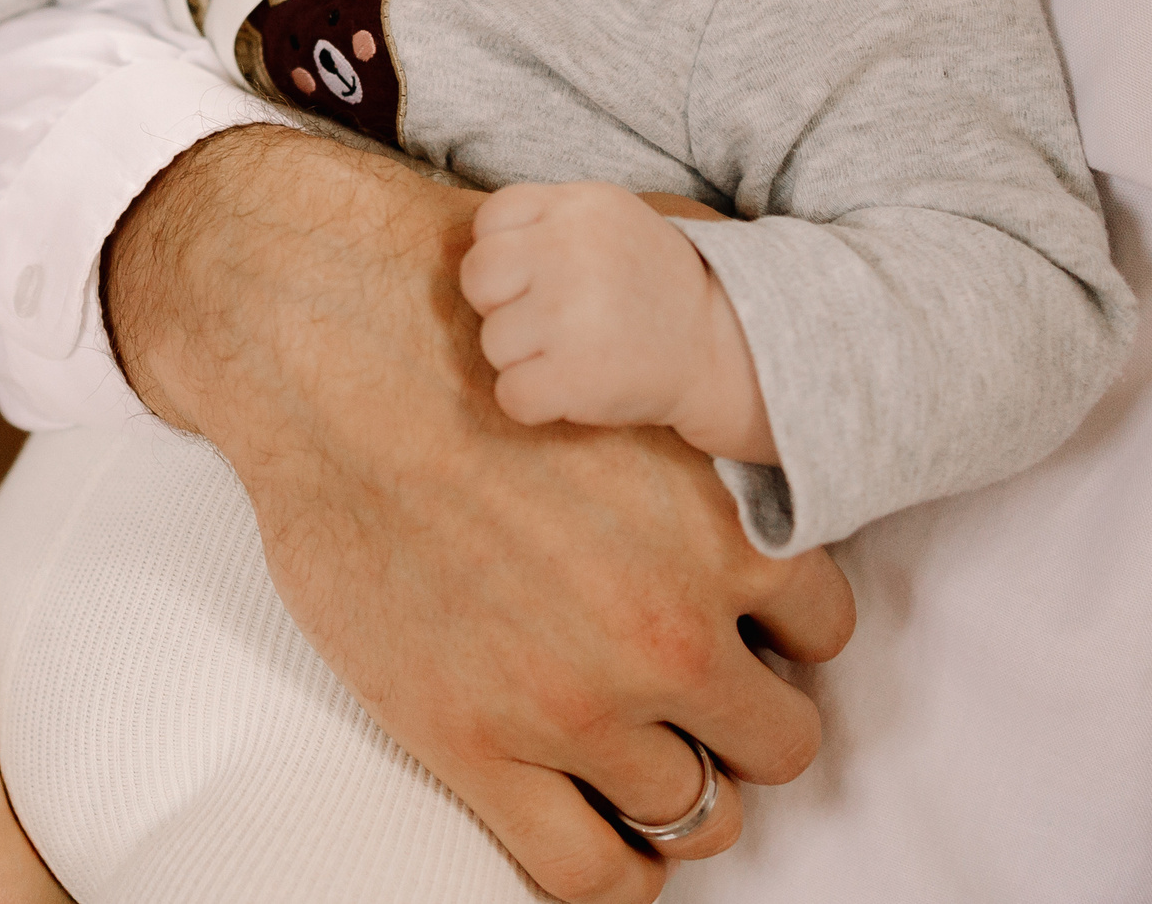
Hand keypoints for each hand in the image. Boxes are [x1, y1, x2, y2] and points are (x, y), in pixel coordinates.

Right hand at [106, 127, 853, 903]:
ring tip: (643, 753)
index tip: (744, 619)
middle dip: (743, 715)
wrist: (327, 349)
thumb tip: (774, 320)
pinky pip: (592, 872)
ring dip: (678, 784)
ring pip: (696, 812)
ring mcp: (575, 703)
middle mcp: (670, 630)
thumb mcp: (637, 305)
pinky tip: (611, 836)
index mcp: (725, 529)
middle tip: (696, 689)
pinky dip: (620, 870)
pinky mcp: (476, 748)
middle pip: (778, 738)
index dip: (783, 626)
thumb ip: (725, 334)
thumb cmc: (467, 318)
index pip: (824, 627)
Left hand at [462, 182, 773, 462]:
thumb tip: (476, 245)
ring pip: (491, 342)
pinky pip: (510, 395)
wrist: (721, 343)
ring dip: (523, 357)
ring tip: (573, 350)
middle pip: (477, 279)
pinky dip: (534, 402)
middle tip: (549, 319)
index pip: (489, 223)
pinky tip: (572, 386)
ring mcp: (572, 315)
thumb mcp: (606, 218)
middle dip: (502, 305)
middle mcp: (571, 251)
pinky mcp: (577, 377)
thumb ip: (545, 219)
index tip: (541, 276)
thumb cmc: (646, 281)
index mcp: (578, 207)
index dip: (506, 257)